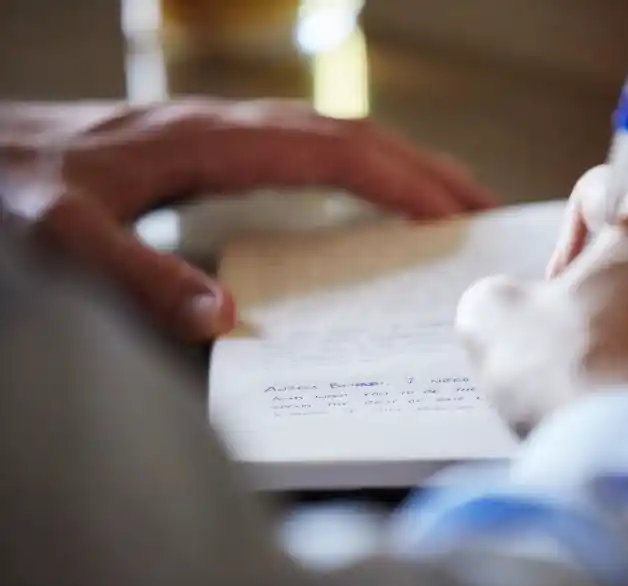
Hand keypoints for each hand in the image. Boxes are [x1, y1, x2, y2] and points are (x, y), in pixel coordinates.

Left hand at [0, 99, 495, 341]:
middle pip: (352, 135)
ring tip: (448, 198)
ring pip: (334, 136)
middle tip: (485, 206)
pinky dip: (356, 167)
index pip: (333, 151)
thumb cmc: (12, 186)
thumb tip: (225, 321)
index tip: (455, 215)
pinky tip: (364, 194)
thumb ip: (134, 276)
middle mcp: (228, 126)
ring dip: (399, 162)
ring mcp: (220, 131)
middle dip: (425, 167)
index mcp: (211, 140)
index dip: (401, 179)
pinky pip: (306, 149)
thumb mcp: (58, 238)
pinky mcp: (208, 145)